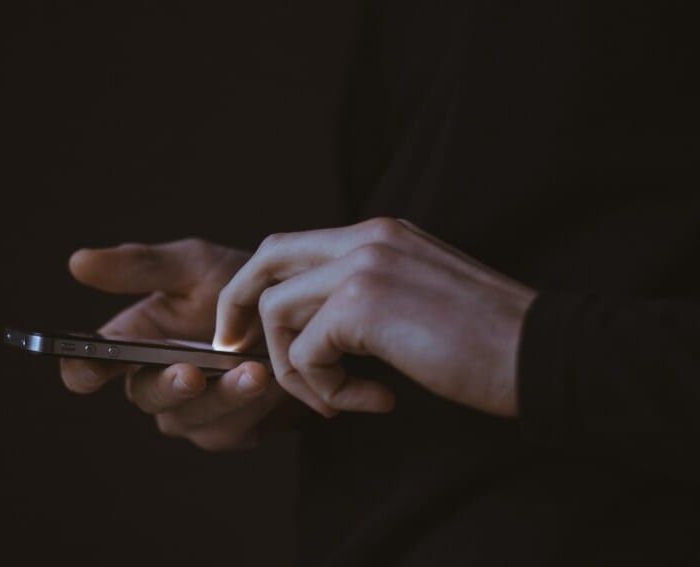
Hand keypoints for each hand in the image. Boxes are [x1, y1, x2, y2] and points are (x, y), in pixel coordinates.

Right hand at [60, 238, 304, 449]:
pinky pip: (231, 429)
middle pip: (144, 397)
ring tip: (254, 371)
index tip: (92, 367)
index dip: (83, 371)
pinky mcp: (228, 430)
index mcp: (132, 342)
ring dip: (223, 397)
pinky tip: (274, 382)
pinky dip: (252, 406)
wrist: (299, 313)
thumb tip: (77, 262)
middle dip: (168, 386)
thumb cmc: (238, 285)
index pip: (88, 368)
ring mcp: (191, 412)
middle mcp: (154, 382)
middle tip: (191, 373)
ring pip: (190, 419)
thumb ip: (140, 267)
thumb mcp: (193, 265)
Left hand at [214, 218, 536, 416]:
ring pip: (277, 311)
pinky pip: (306, 353)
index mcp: (379, 234)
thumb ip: (365, 297)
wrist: (543, 353)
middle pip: (266, 259)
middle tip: (235, 350)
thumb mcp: (417, 298)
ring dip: (295, 368)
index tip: (248, 329)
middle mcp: (366, 238)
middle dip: (238, 306)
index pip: (291, 246)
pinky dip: (325, 389)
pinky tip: (372, 401)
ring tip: (338, 399)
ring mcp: (363, 265)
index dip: (258, 286)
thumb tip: (315, 329)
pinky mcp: (363, 304)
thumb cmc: (487, 341)